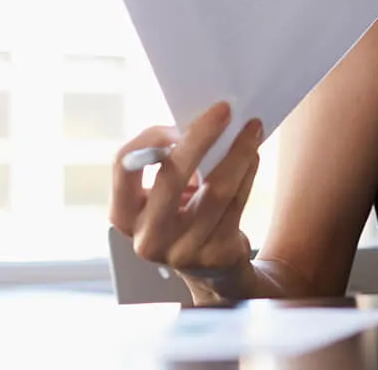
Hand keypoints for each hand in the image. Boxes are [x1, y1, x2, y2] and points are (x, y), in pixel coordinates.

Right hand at [109, 101, 263, 286]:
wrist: (210, 268)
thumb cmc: (183, 213)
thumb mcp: (164, 193)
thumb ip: (171, 160)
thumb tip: (204, 119)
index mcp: (124, 214)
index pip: (124, 164)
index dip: (150, 137)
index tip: (177, 122)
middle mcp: (147, 237)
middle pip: (171, 177)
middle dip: (200, 137)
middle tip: (224, 109)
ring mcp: (182, 250)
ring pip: (216, 190)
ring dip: (237, 152)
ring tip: (251, 129)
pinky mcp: (216, 254)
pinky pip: (236, 204)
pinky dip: (247, 173)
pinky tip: (253, 155)